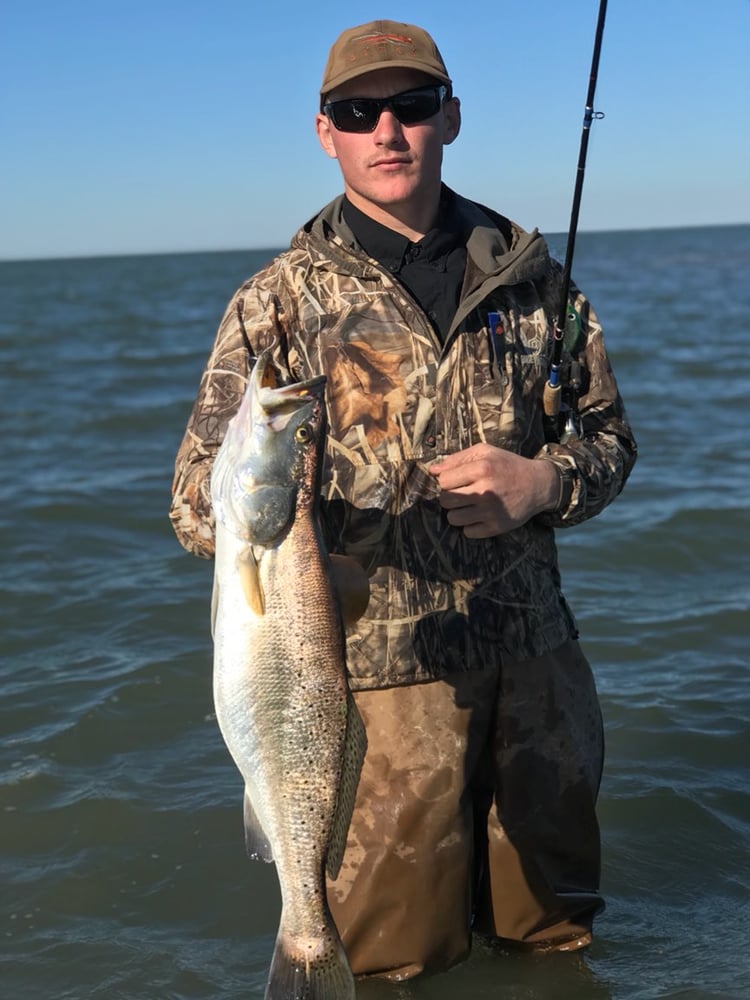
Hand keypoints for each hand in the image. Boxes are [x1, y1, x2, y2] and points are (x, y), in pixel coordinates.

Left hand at [428, 443, 559, 537]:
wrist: (538, 484)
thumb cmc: (508, 465)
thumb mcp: (485, 452)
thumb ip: (457, 458)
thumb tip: (433, 470)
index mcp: (481, 469)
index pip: (443, 481)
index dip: (447, 481)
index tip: (456, 481)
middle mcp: (485, 491)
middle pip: (445, 501)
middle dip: (449, 497)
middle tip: (460, 494)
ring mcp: (491, 511)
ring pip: (453, 519)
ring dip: (457, 513)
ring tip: (468, 506)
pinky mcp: (497, 527)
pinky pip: (468, 532)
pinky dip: (470, 526)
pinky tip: (479, 516)